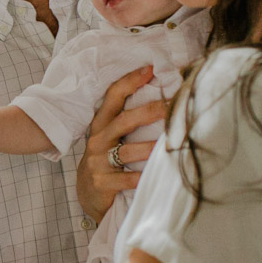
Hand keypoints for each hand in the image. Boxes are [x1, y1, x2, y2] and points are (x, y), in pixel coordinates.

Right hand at [78, 65, 164, 222]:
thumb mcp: (110, 137)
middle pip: (123, 121)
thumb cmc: (107, 159)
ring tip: (171, 145)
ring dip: (149, 149)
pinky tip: (155, 176)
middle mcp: (98, 140)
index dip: (130, 81)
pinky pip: (124, 180)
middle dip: (149, 111)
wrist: (88, 193)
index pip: (113, 96)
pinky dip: (140, 178)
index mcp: (101, 124)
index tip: (150, 69)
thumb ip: (128, 120)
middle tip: (172, 106)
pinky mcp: (101, 183)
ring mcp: (98, 162)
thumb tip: (164, 97)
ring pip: (126, 152)